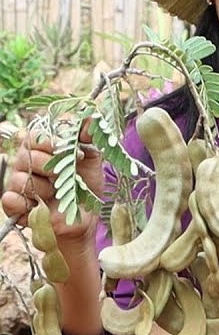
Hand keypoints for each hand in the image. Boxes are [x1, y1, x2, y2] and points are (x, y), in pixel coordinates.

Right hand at [1, 124, 103, 240]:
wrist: (84, 217)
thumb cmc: (86, 185)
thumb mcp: (92, 158)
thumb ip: (89, 136)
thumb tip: (90, 118)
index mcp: (41, 148)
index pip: (34, 135)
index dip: (49, 141)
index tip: (70, 152)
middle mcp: (25, 162)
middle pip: (25, 155)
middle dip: (49, 167)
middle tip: (64, 176)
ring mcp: (17, 183)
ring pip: (19, 179)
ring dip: (43, 189)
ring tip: (56, 194)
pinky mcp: (14, 205)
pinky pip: (10, 199)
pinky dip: (23, 204)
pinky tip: (35, 206)